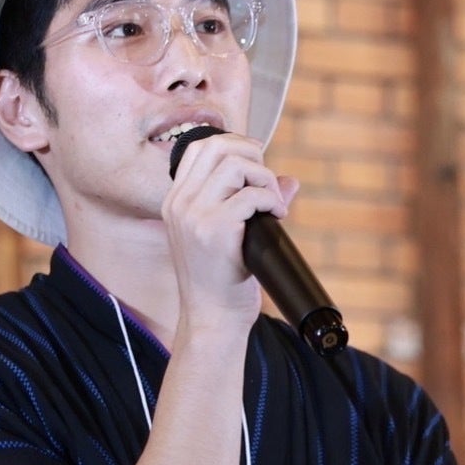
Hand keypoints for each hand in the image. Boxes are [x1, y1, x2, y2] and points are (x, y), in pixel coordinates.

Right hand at [161, 131, 296, 324]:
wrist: (212, 320)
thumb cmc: (220, 283)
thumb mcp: (226, 237)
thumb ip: (248, 203)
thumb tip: (288, 181)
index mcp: (175, 202)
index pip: (199, 147)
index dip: (235, 145)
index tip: (257, 164)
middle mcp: (179, 204)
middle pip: (217, 146)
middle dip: (253, 156)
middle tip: (268, 183)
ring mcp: (194, 215)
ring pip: (235, 165)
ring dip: (265, 179)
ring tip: (273, 204)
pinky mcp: (215, 229)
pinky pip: (252, 196)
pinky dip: (272, 201)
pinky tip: (277, 217)